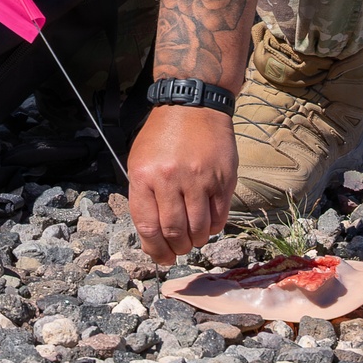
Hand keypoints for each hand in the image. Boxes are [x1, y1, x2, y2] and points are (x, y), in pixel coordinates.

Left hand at [127, 105, 238, 264]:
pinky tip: (209, 223)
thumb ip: (143, 196)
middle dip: (177, 249)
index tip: (161, 257)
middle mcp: (170, 178)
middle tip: (179, 251)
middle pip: (174, 232)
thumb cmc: (163, 136)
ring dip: (196, 241)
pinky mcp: (222, 178)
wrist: (193, 105)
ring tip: (194, 238)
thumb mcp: (140, 161)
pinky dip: (214, 227)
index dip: (155, 250)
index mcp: (144, 176)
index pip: (148, 227)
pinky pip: (220, 216)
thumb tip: (152, 236)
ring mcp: (199, 178)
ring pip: (199, 229)